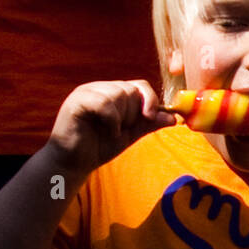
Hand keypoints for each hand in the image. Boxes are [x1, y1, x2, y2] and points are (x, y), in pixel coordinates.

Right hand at [47, 80, 174, 174]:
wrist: (74, 163)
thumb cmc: (100, 146)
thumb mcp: (131, 134)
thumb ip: (149, 123)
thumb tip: (174, 117)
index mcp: (112, 92)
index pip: (139, 85)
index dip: (149, 99)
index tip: (150, 117)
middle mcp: (99, 88)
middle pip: (131, 90)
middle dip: (132, 114)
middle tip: (120, 129)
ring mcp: (87, 92)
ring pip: (119, 94)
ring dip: (121, 118)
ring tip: (110, 131)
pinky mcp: (76, 101)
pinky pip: (104, 103)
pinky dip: (111, 120)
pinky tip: (106, 130)